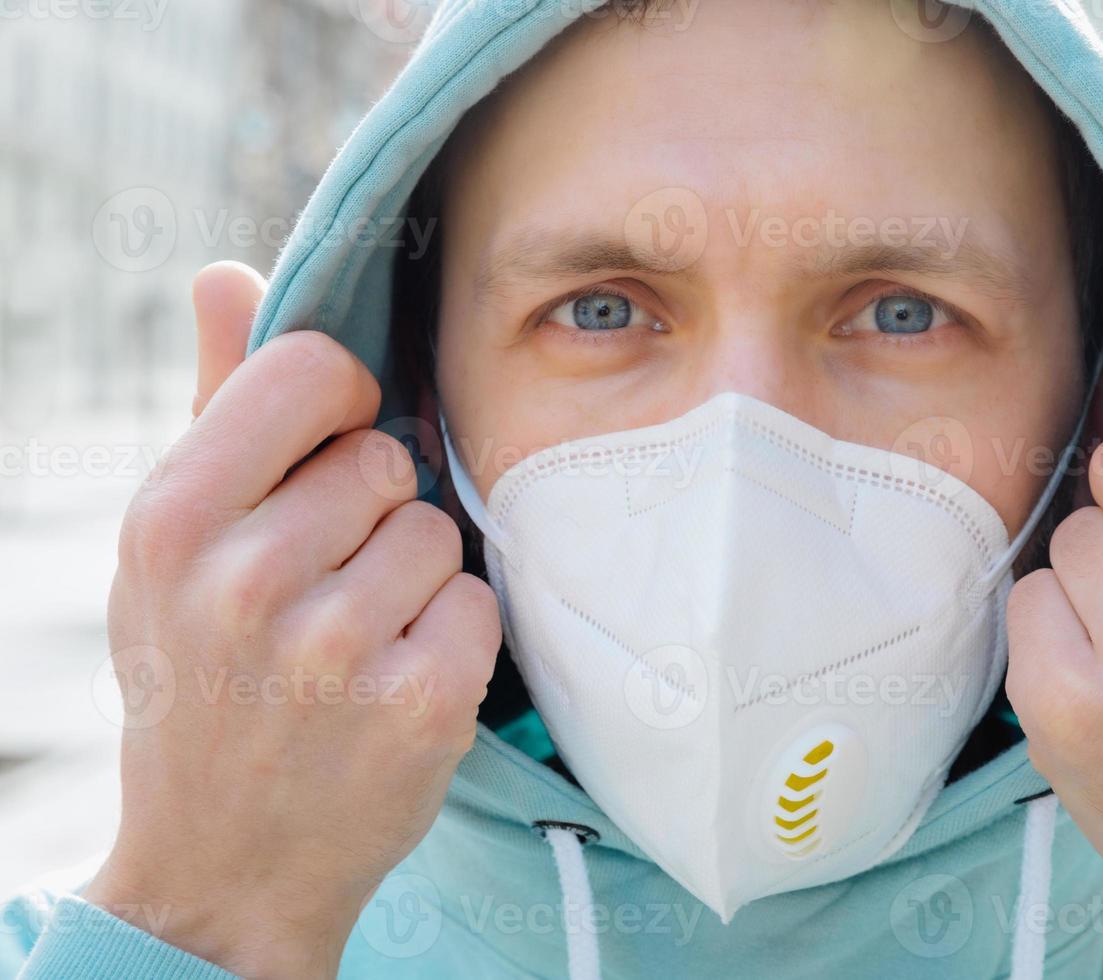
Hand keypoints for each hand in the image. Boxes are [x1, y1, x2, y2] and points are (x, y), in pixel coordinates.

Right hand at [84, 263, 499, 978]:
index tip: (328, 453)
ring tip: (349, 646)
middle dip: (369, 514)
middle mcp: (244, 579)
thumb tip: (224, 270)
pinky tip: (393, 686)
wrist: (224, 867)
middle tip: (318, 591)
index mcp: (171, 518)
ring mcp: (334, 648)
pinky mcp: (418, 704)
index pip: (311, 368)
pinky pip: (477, 602)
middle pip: (386, 458)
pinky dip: (450, 639)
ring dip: (411, 581)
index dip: (339, 404)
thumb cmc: (200, 684)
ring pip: (437, 531)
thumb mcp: (170, 551)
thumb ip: (212, 404)